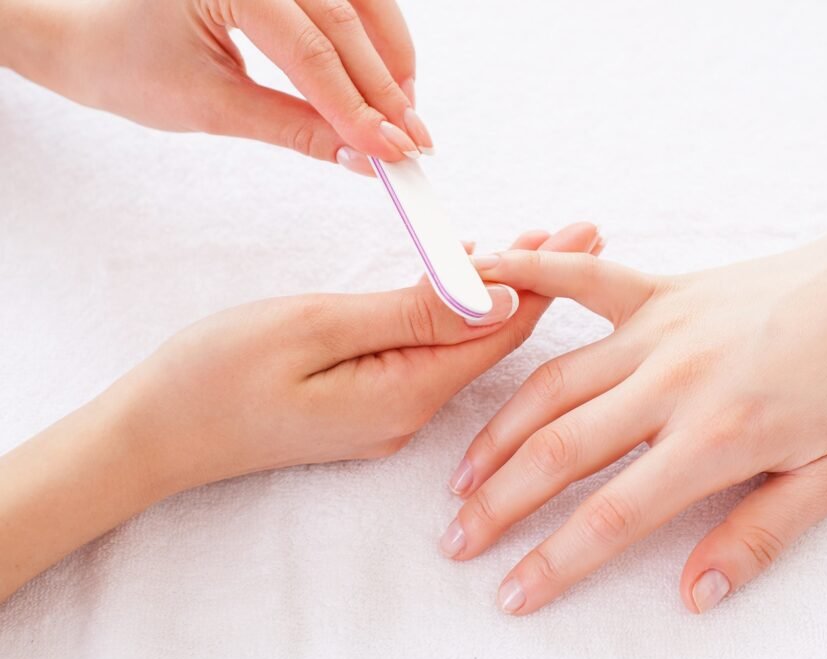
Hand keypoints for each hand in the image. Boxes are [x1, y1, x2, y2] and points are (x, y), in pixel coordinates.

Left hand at [0, 0, 431, 171]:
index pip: (311, 52)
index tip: (393, 151)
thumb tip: (359, 157)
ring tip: (404, 114)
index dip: (358, 107)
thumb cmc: (131, 66)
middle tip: (414, 143)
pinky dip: (374, 38)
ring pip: (360, 1)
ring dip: (390, 57)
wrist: (94, 37)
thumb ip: (293, 130)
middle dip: (385, 89)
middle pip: (345, 23)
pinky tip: (387, 78)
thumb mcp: (212, 108)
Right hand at [139, 223, 598, 487]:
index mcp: (405, 392)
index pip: (499, 330)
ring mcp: (391, 414)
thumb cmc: (215, 377)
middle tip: (579, 230)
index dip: (546, 279)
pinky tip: (468, 285)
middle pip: (492, 339)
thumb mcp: (314, 328)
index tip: (583, 234)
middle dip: (537, 282)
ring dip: (499, 295)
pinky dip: (457, 315)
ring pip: (463, 345)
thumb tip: (497, 296)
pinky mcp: (370, 407)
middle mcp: (411, 412)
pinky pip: (431, 355)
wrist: (154, 437)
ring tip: (540, 248)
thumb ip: (410, 313)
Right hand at [442, 207, 826, 613]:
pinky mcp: (657, 291)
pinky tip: (475, 285)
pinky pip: (579, 281)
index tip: (512, 592)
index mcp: (717, 436)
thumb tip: (694, 594)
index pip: (613, 514)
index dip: (555, 560)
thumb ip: (757, 538)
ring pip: (552, 383)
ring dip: (498, 432)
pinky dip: (525, 278)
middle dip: (501, 503)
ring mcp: (658, 329)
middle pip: (562, 451)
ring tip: (461, 478)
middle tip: (457, 541)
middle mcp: (672, 381)